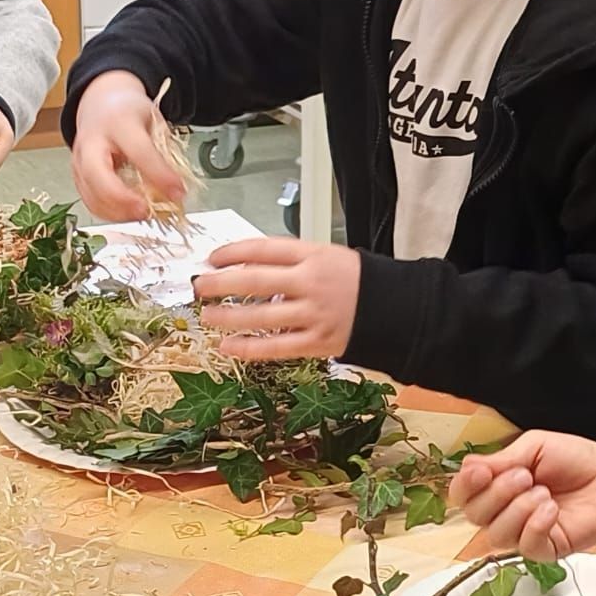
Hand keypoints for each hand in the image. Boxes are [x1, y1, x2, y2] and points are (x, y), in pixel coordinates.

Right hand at [70, 71, 183, 220]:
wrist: (101, 103)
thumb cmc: (129, 113)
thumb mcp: (154, 122)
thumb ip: (162, 153)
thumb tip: (174, 189)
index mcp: (118, 121)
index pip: (139, 151)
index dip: (160, 175)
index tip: (178, 191)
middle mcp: (92, 141)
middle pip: (98, 176)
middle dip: (123, 199)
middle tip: (147, 210)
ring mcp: (79, 160)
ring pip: (91, 194)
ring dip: (118, 212)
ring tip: (142, 213)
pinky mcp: (76, 176)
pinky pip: (89, 201)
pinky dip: (109, 213)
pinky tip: (128, 212)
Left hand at [194, 236, 360, 360]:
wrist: (395, 308)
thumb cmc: (357, 281)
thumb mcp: (327, 256)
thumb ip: (291, 260)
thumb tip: (245, 266)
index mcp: (314, 255)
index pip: (264, 249)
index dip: (233, 252)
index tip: (213, 258)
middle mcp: (311, 283)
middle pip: (256, 280)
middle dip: (221, 283)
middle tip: (200, 286)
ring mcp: (314, 314)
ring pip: (261, 316)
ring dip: (228, 317)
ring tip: (207, 316)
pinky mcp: (317, 341)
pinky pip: (275, 347)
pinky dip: (249, 347)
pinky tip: (228, 346)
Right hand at [447, 431, 595, 561]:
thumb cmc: (574, 459)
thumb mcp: (534, 447)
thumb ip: (502, 459)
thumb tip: (468, 467)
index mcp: (497, 484)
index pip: (463, 494)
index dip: (466, 486)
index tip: (481, 472)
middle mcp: (505, 511)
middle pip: (475, 516)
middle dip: (497, 494)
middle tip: (525, 476)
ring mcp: (524, 532)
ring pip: (497, 535)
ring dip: (518, 510)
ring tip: (544, 493)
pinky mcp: (546, 549)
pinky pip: (525, 547)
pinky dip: (535, 526)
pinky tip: (551, 510)